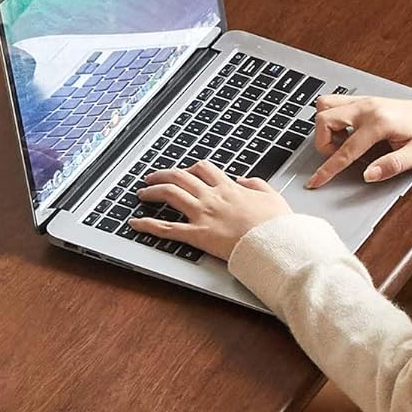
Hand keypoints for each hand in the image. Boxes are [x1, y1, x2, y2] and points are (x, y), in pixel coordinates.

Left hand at [129, 158, 292, 259]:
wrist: (276, 242)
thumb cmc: (276, 224)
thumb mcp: (271, 196)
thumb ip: (255, 185)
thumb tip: (242, 180)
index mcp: (230, 188)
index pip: (203, 169)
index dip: (189, 168)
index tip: (183, 171)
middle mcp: (212, 197)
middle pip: (181, 176)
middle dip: (163, 174)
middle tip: (152, 177)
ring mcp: (203, 214)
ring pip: (170, 194)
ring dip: (152, 191)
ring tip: (142, 193)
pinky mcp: (198, 235)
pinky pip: (167, 229)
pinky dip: (147, 225)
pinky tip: (135, 223)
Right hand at [306, 93, 411, 188]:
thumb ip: (393, 165)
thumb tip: (368, 175)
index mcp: (380, 122)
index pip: (345, 150)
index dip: (328, 169)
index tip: (316, 182)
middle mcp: (368, 107)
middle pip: (324, 119)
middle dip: (323, 143)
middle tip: (338, 156)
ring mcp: (365, 101)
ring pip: (325, 106)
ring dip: (325, 127)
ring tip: (342, 142)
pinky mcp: (365, 100)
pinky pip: (335, 102)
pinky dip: (332, 117)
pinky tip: (347, 131)